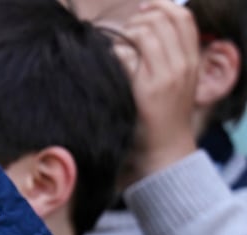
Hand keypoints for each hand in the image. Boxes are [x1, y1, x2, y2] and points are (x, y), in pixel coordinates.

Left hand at [120, 0, 201, 179]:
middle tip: (126, 31)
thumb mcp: (177, 82)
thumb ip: (170, 56)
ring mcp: (163, 78)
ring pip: (144, 35)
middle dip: (139, 19)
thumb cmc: (163, 117)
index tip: (144, 6)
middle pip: (161, 22)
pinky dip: (115, 55)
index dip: (162, 6)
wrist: (163, 151)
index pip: (183, 19)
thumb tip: (148, 26)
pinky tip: (111, 66)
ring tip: (118, 48)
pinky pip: (126, 57)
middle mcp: (181, 66)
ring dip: (125, 35)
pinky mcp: (144, 90)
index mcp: (191, 61)